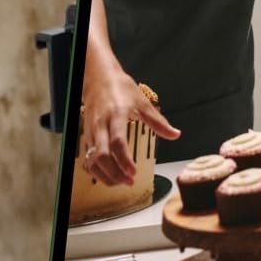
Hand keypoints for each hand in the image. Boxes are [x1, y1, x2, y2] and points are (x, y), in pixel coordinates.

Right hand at [80, 67, 177, 187]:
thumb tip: (175, 134)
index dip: (125, 160)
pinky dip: (95, 170)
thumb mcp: (143, 102)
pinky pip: (87, 157)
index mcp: (116, 116)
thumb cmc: (121, 89)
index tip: (133, 173)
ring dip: (104, 174)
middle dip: (114, 172)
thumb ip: (159, 122)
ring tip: (120, 182)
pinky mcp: (85, 135)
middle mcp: (100, 125)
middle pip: (102, 155)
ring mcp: (90, 131)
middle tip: (129, 182)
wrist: (98, 78)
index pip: (118, 142)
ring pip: (91, 159)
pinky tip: (107, 175)